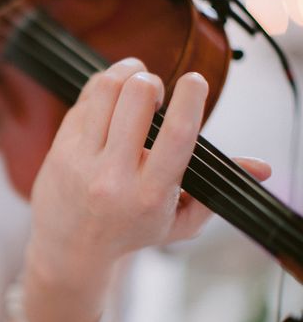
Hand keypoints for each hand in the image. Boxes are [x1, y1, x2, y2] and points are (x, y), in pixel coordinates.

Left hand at [28, 58, 270, 285]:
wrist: (70, 248)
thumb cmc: (128, 232)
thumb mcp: (177, 223)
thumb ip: (215, 192)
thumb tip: (261, 168)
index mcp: (151, 194)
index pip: (177, 135)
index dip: (191, 98)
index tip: (195, 81)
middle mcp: (114, 176)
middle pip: (137, 97)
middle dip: (151, 81)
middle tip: (154, 90)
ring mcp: (82, 160)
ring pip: (106, 90)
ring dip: (126, 72)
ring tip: (135, 80)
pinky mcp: (60, 147)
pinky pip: (85, 99)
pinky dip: (103, 89)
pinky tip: (111, 98)